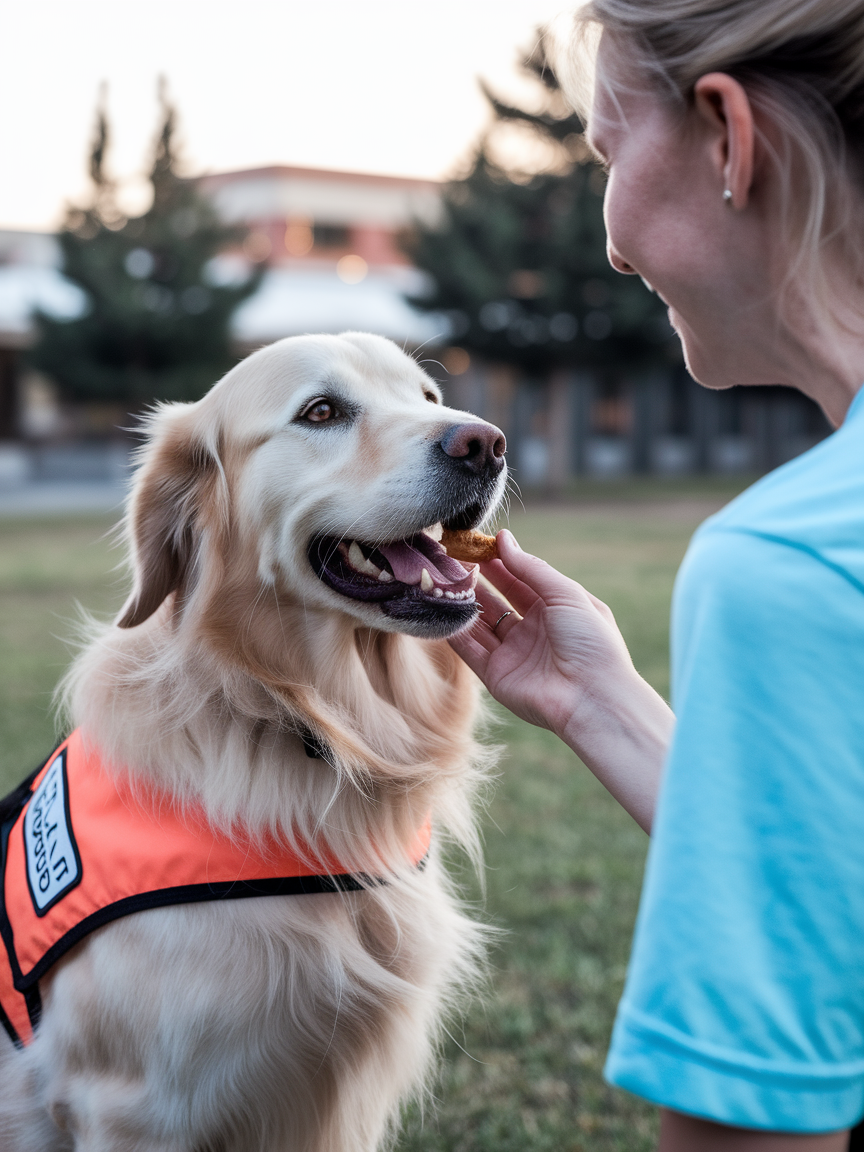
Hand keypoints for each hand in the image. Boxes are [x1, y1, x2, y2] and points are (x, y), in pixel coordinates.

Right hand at [449, 531, 673, 832]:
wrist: (592, 698)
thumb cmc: (590, 642)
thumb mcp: (566, 594)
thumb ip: (532, 568)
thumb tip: (504, 539)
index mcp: (556, 610)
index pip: (521, 580)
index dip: (500, 562)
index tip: (476, 544)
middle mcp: (533, 631)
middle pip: (498, 600)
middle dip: (478, 580)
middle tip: (454, 559)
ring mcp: (513, 654)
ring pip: (480, 623)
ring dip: (463, 603)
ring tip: (443, 580)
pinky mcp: (496, 676)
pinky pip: (470, 650)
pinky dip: (455, 631)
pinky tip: (442, 610)